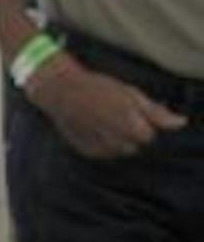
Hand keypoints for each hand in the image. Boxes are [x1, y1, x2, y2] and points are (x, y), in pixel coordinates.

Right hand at [28, 54, 185, 158]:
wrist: (60, 92)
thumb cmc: (98, 87)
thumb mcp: (131, 93)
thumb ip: (157, 112)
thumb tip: (181, 123)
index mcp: (129, 122)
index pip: (149, 136)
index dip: (143, 123)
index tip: (130, 111)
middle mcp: (115, 138)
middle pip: (136, 146)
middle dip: (132, 134)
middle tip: (116, 115)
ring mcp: (99, 146)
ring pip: (121, 152)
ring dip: (119, 141)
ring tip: (105, 122)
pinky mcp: (87, 151)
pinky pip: (105, 154)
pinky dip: (104, 144)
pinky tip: (94, 129)